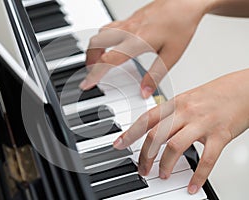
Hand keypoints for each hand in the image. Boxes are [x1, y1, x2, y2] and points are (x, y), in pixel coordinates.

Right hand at [80, 0, 211, 97]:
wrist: (185, 2)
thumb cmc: (181, 24)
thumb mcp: (171, 55)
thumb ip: (155, 76)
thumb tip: (145, 91)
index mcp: (137, 42)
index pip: (108, 60)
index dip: (95, 74)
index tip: (86, 83)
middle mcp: (127, 31)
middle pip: (96, 44)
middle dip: (89, 61)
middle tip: (91, 73)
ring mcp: (126, 23)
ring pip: (99, 34)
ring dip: (94, 49)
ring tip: (98, 61)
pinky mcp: (129, 18)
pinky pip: (108, 28)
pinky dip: (102, 39)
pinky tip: (110, 44)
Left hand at [113, 69, 248, 193]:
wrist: (245, 88)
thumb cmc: (216, 94)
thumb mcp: (188, 98)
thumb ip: (171, 113)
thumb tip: (156, 128)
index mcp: (176, 103)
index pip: (147, 119)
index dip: (130, 133)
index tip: (119, 144)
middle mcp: (186, 112)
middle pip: (156, 135)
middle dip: (145, 156)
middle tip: (141, 169)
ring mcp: (202, 123)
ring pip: (175, 147)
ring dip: (165, 165)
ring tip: (162, 175)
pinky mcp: (220, 135)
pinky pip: (206, 159)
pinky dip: (198, 176)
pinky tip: (193, 185)